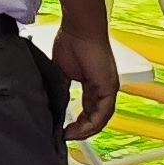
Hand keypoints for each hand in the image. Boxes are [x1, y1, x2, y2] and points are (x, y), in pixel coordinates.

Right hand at [47, 14, 123, 140]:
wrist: (79, 28)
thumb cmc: (72, 41)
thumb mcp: (61, 70)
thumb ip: (61, 86)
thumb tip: (54, 101)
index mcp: (94, 84)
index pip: (88, 109)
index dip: (78, 122)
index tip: (64, 129)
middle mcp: (104, 89)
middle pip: (95, 117)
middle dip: (81, 130)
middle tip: (67, 136)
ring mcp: (108, 89)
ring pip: (100, 119)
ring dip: (85, 130)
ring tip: (71, 135)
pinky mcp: (109, 88)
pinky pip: (102, 114)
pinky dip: (91, 124)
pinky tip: (79, 129)